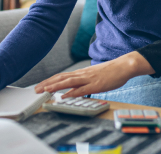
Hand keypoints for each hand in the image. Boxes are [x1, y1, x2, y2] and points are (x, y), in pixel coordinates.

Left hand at [34, 51, 154, 97]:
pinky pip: (82, 89)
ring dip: (56, 86)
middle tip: (36, 89)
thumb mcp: (94, 76)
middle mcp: (83, 74)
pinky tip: (64, 95)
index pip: (62, 76)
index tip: (40, 85)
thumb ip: (84, 82)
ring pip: (69, 82)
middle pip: (61, 78)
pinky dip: (72, 92)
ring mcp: (89, 79)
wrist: (124, 66)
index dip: (50, 81)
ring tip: (45, 90)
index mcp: (82, 73)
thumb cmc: (111, 72)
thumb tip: (74, 89)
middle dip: (48, 84)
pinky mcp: (96, 84)